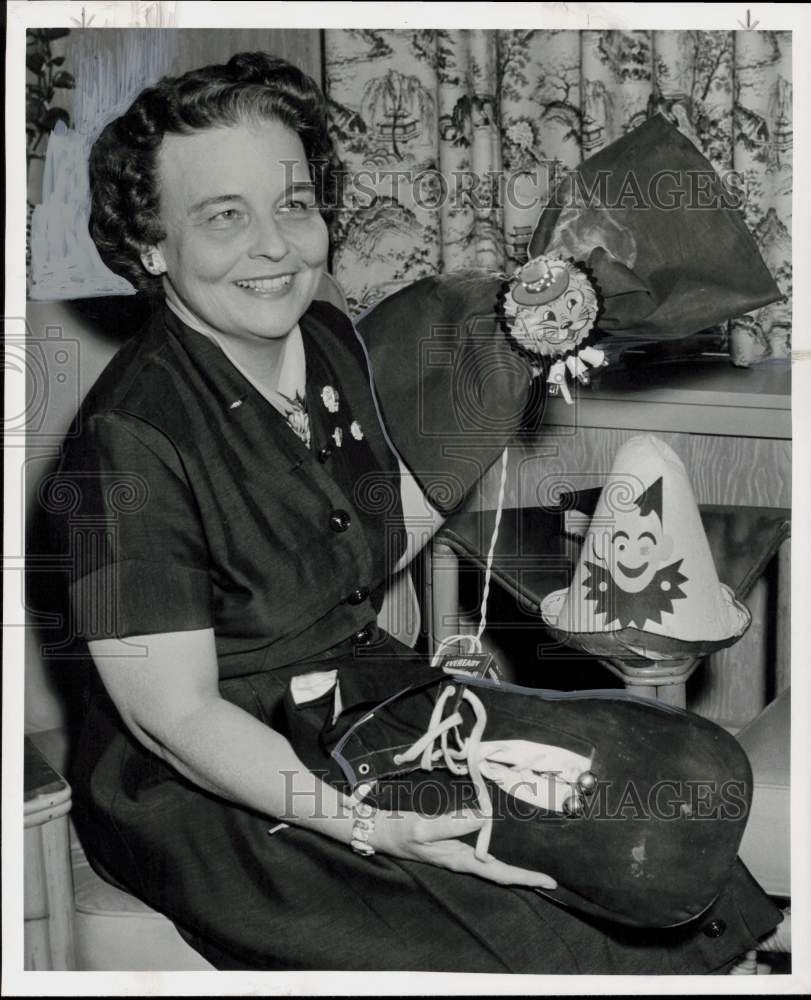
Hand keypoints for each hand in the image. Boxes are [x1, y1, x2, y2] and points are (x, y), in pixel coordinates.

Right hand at [373, 809, 556, 889]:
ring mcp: (458, 856)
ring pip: (492, 867)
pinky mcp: (454, 847)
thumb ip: (452, 823)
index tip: (548, 881)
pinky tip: (504, 854)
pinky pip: (483, 856)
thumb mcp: (424, 827)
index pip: (498, 872)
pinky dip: (498, 859)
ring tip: (535, 873)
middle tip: (550, 880)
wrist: (384, 833)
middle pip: (500, 874)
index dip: (524, 877)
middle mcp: (463, 861)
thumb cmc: (402, 831)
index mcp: (459, 859)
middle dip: (525, 878)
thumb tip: (483, 817)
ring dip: (514, 870)